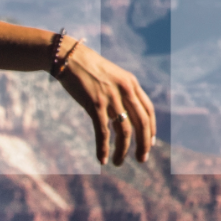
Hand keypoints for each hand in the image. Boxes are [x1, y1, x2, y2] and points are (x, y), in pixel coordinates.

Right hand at [48, 41, 155, 165]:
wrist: (69, 58)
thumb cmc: (90, 69)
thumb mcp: (113, 77)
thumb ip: (122, 94)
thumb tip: (125, 117)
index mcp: (132, 84)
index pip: (149, 111)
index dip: (151, 129)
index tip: (150, 143)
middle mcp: (125, 91)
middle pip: (142, 123)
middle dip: (143, 144)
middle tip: (142, 159)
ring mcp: (111, 98)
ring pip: (124, 132)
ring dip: (122, 151)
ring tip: (118, 163)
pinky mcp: (95, 105)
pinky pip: (103, 132)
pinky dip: (103, 148)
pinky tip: (101, 160)